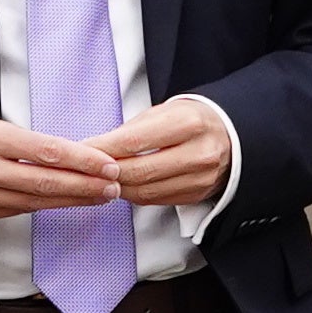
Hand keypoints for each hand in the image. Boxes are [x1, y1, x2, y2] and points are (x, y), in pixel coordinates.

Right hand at [0, 109, 125, 226]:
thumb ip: (26, 141)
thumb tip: (72, 153)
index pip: (43, 150)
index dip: (80, 159)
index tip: (107, 163)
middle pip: (44, 180)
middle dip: (85, 184)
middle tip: (114, 184)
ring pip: (37, 200)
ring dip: (75, 198)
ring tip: (103, 195)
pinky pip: (23, 210)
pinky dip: (51, 205)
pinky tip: (72, 201)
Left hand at [87, 93, 234, 210]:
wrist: (231, 136)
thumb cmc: (191, 120)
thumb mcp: (163, 112)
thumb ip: (130, 131)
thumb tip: (95, 148)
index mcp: (188, 123)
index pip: (134, 142)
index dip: (102, 150)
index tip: (80, 151)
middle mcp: (198, 153)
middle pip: (138, 171)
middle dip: (105, 173)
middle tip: (85, 170)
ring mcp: (200, 178)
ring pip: (145, 191)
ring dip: (116, 187)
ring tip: (100, 179)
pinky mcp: (196, 195)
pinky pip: (155, 200)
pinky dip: (133, 195)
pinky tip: (122, 186)